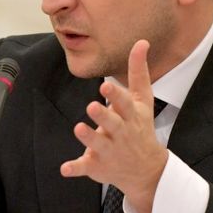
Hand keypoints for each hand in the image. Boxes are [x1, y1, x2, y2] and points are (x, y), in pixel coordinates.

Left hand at [60, 39, 168, 212]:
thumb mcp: (143, 100)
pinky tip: (65, 168)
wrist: (146, 170)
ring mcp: (109, 150)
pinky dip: (75, 168)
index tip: (105, 86)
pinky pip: (85, 167)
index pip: (124, 104)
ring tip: (79, 128)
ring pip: (97, 144)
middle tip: (92, 106)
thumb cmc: (141, 127)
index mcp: (131, 116)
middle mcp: (121, 133)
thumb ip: (138, 72)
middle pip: (112, 123)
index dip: (115, 95)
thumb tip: (142, 42)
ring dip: (89, 137)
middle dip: (103, 116)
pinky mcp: (97, 165)